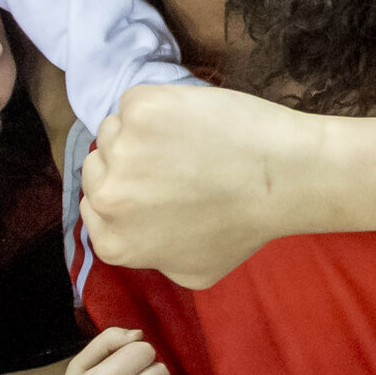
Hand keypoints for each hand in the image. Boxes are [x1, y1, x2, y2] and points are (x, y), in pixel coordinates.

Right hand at [80, 84, 325, 288]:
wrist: (281, 177)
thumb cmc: (245, 224)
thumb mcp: (192, 272)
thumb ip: (151, 258)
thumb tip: (138, 237)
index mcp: (114, 243)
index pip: (94, 207)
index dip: (124, 193)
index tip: (152, 185)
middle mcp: (108, 199)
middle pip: (96, 167)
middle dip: (129, 163)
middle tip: (174, 164)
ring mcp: (121, 150)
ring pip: (114, 131)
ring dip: (143, 133)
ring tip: (189, 144)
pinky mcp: (140, 109)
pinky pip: (136, 102)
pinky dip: (160, 105)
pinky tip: (193, 122)